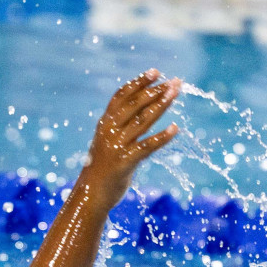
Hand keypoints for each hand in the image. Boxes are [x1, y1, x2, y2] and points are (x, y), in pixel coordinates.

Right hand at [83, 69, 182, 207]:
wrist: (91, 194)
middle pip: (134, 105)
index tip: (156, 72)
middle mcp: (109, 131)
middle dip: (156, 91)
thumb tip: (143, 107)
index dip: (138, 82)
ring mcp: (116, 146)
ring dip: (161, 105)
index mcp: (104, 123)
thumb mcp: (107, 141)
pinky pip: (147, 146)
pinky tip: (175, 128)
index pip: (121, 96)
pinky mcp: (125, 162)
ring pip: (142, 121)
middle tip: (174, 82)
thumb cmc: (103, 167)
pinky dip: (162, 137)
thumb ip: (121, 125)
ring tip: (175, 93)